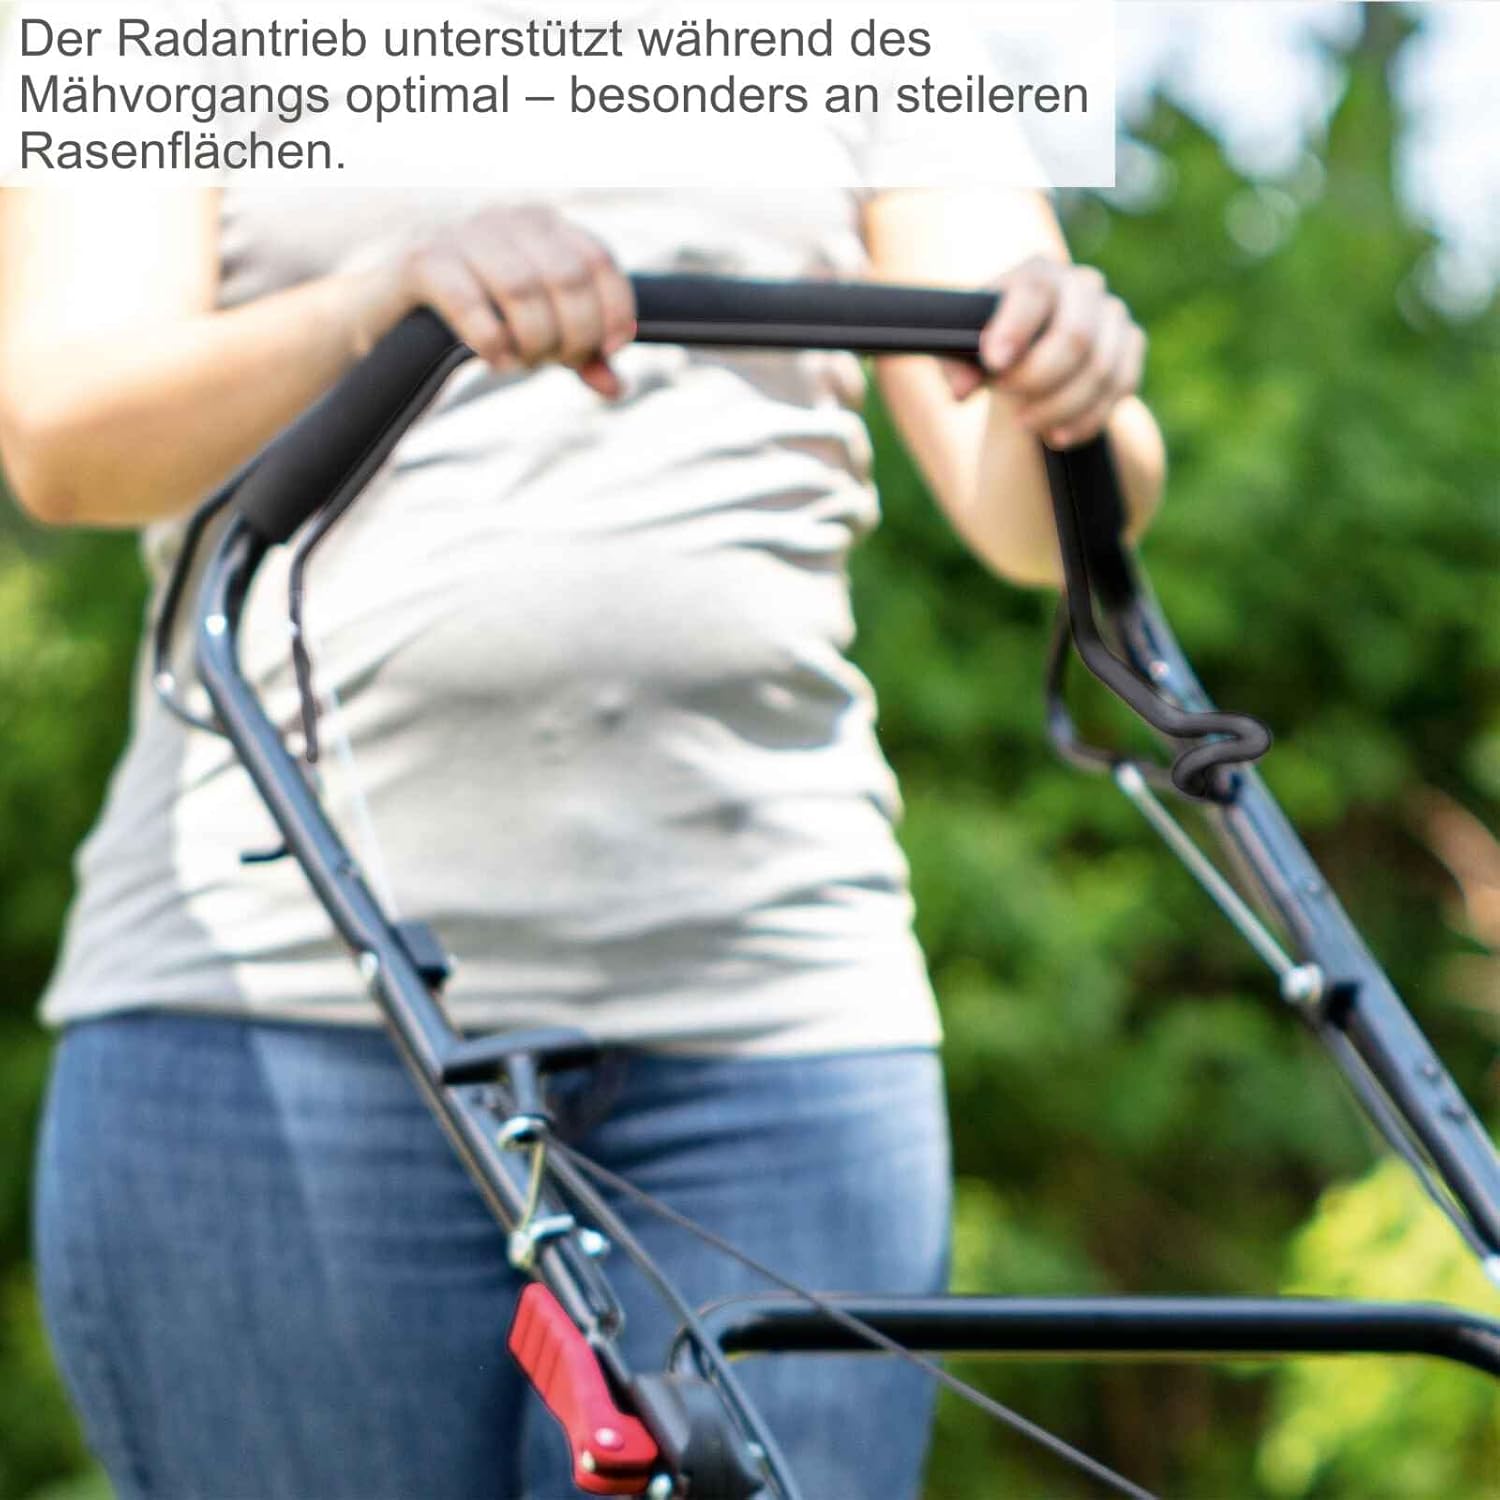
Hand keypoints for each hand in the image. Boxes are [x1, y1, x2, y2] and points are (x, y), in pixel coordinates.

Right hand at [367, 204, 636, 398]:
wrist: (386, 317)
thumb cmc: (473, 322)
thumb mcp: (535, 336)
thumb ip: (578, 354)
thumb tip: (617, 388)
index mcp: (542, 226)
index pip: (599, 259)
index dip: (614, 308)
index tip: (610, 348)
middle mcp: (506, 219)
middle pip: (567, 279)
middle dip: (572, 334)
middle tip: (554, 362)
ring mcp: (462, 235)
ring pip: (522, 291)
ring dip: (533, 342)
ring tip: (521, 363)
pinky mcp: (422, 262)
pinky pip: (470, 302)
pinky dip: (491, 341)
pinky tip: (494, 361)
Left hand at [944, 256, 1146, 449]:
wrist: (1031, 354)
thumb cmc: (992, 349)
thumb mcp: (962, 354)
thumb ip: (955, 366)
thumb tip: (961, 389)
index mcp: (1038, 273)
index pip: (1034, 291)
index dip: (1015, 328)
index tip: (995, 363)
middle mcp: (1082, 285)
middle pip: (1075, 337)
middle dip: (1039, 381)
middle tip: (1011, 409)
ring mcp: (1112, 313)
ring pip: (1099, 370)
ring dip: (1061, 408)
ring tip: (1029, 425)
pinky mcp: (1131, 343)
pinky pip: (1120, 387)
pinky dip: (1087, 419)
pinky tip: (1058, 434)